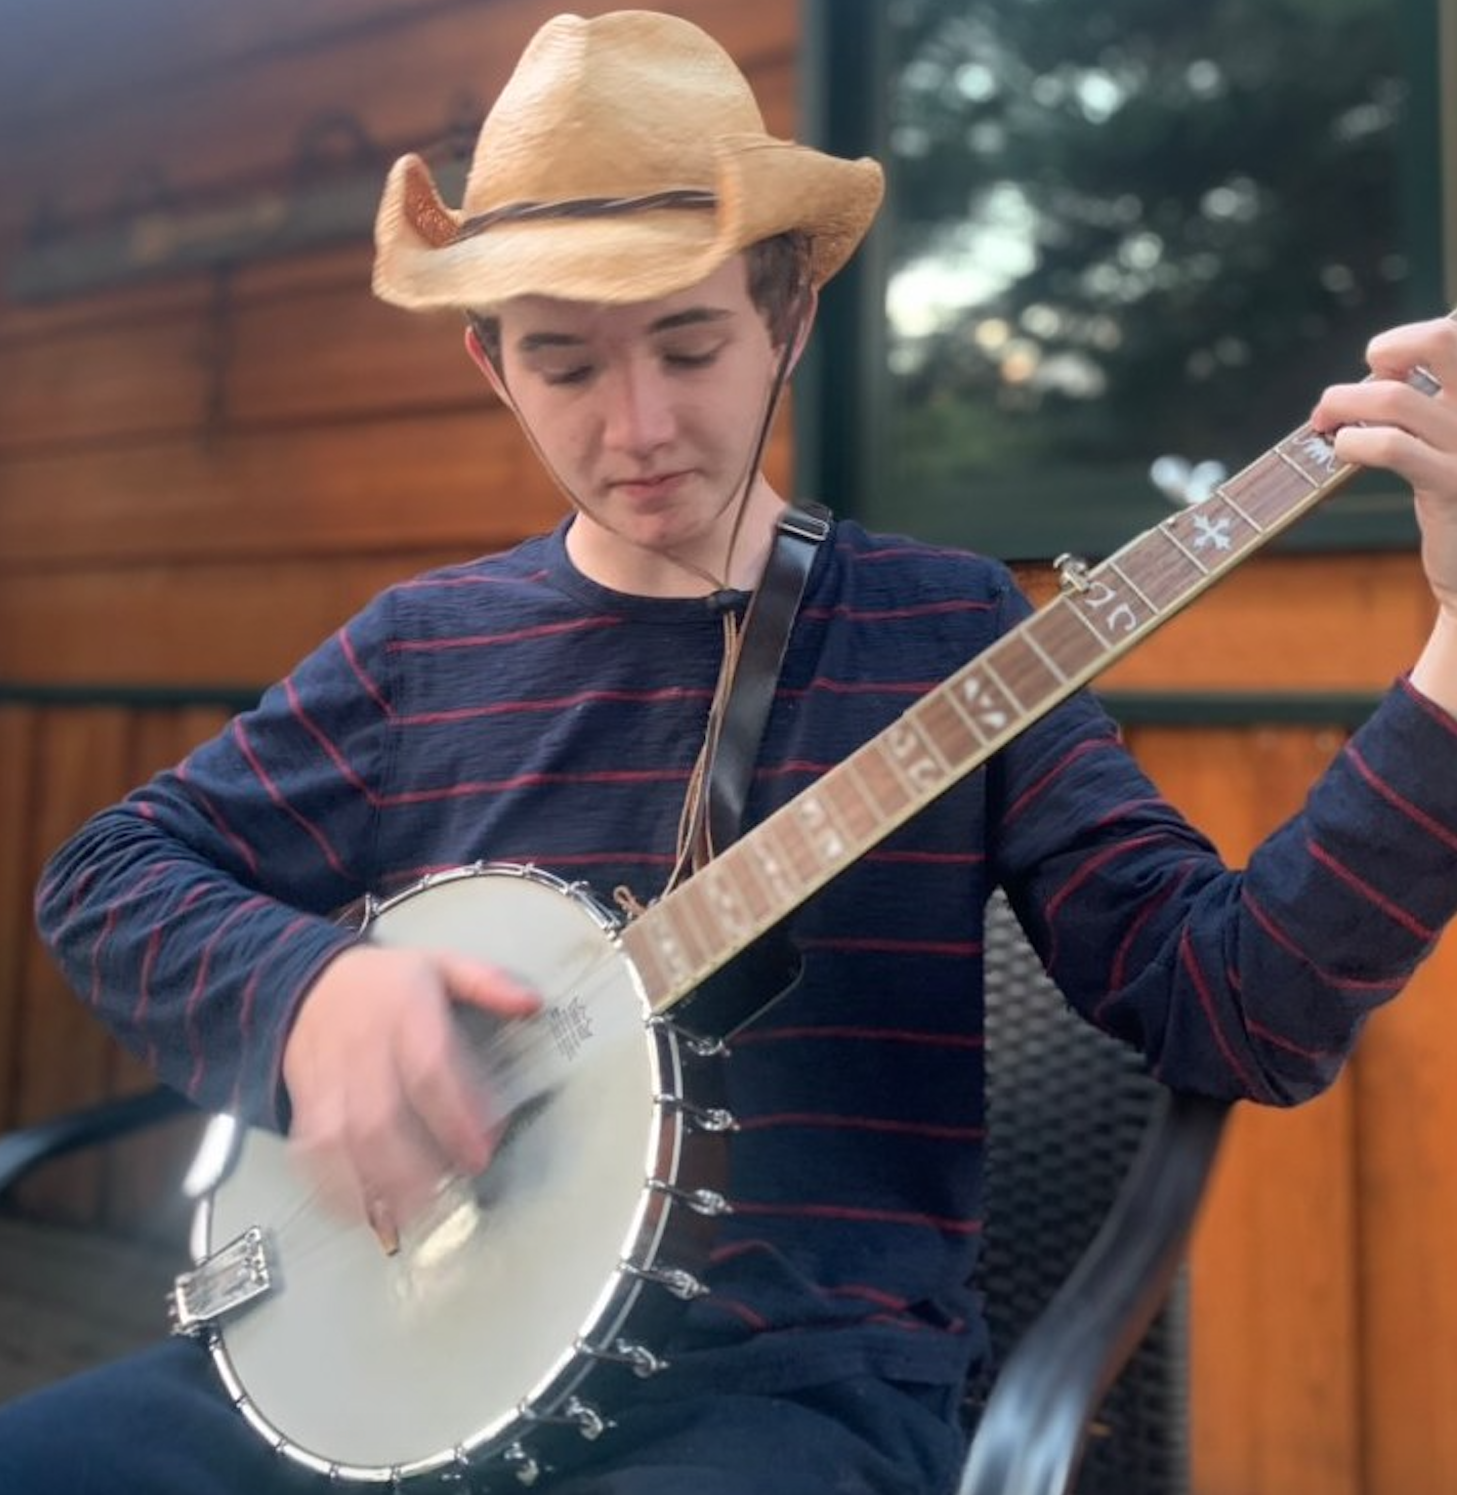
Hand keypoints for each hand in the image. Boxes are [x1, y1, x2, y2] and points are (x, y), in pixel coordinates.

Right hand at [281, 943, 538, 1244]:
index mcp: (403, 1009)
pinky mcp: (305, 1103)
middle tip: (450, 1198)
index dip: (456, 1116)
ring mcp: (328, 1078)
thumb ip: (488, 983)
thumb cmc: (388, 984)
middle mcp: (362, 1047)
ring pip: (343, 1141)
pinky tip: (364, 1212)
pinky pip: (311, 1151)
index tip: (482, 1154)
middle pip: (381, 1117)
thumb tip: (533, 1003)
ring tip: (416, 1216)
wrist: (308, 984)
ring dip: (377, 1185)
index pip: (430, 1068)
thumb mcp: (442, 965)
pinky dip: (334, 1187)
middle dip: (415, 1167)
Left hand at [1311, 315, 1456, 715]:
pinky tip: (1343, 449)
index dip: (1419, 338)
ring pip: (1397, 400)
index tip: (1387, 363)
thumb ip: (1429, 402)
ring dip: (1345, 402)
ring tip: (1324, 417)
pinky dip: (1352, 441)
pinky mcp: (1453, 487)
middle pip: (1448, 340)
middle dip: (1392, 346)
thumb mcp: (1450, 441)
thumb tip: (1382, 370)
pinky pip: (1392, 448)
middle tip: (1365, 374)